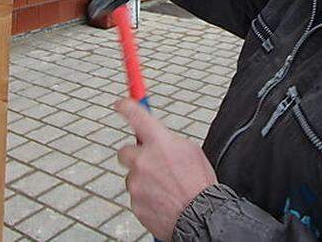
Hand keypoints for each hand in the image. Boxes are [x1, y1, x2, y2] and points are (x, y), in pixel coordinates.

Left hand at [115, 98, 217, 240]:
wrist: (201, 217)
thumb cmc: (199, 184)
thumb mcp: (190, 151)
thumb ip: (168, 141)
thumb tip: (155, 137)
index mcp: (160, 142)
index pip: (137, 115)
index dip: (127, 107)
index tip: (121, 104)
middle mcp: (144, 160)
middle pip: (124, 151)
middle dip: (135, 156)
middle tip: (150, 164)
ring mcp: (137, 183)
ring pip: (132, 176)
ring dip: (143, 180)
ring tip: (165, 188)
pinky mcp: (135, 202)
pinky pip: (136, 195)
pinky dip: (146, 197)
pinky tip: (163, 200)